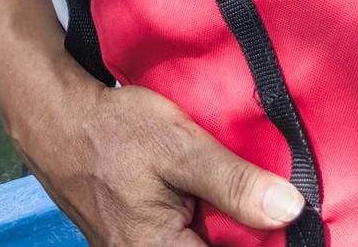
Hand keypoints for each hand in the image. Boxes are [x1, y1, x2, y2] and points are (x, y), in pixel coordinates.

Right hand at [18, 81, 304, 246]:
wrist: (60, 123)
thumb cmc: (114, 133)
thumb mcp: (180, 146)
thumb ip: (234, 182)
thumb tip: (291, 209)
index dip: (270, 241)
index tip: (298, 221)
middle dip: (250, 233)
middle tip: (277, 202)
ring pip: (208, 245)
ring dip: (233, 228)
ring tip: (257, 197)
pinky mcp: (141, 241)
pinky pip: (190, 239)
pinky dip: (213, 222)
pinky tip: (229, 196)